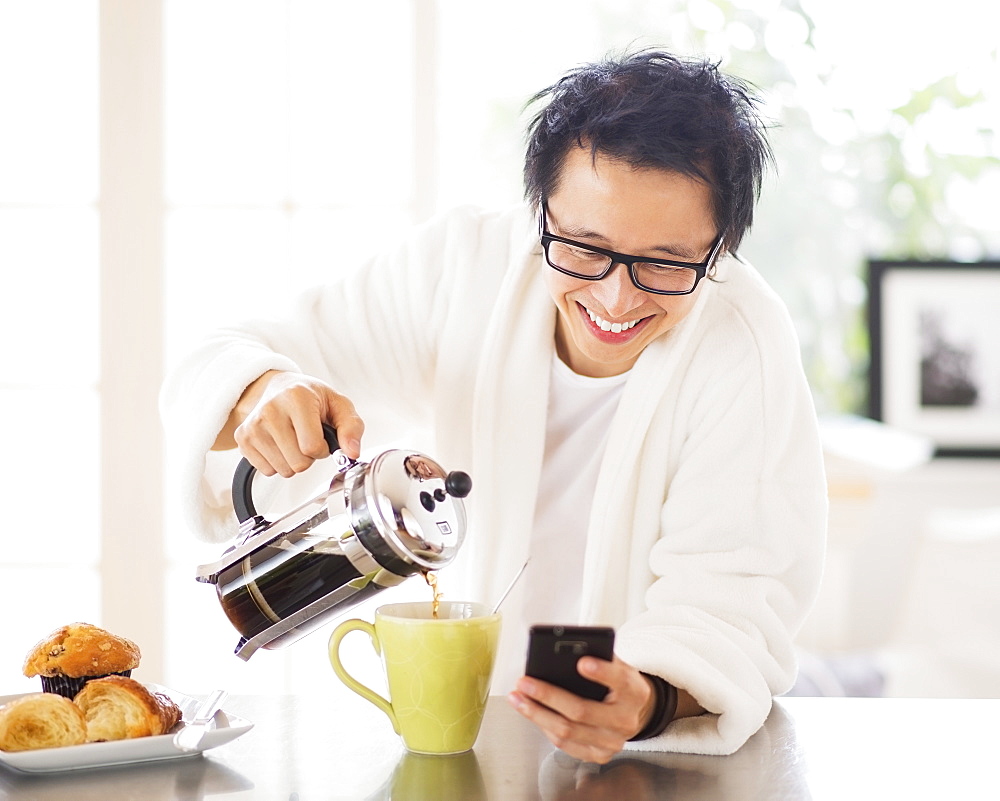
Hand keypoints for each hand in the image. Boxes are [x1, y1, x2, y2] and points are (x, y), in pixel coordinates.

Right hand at [220, 370, 365, 476]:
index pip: (312, 447)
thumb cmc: (310, 398)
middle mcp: (271, 410)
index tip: (321, 436)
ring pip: (283, 470)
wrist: (277, 388)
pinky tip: (279, 443)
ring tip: (292, 439)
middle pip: (298, 463)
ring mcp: (253, 425)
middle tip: (306, 437)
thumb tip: (352, 453)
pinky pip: (266, 471)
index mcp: (297, 398)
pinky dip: (277, 462)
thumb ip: (352, 427)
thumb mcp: (338, 405)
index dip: (322, 449)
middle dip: (308, 456)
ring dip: (293, 460)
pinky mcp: (243, 438)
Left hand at [508, 656, 655, 764]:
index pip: (620, 680)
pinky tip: (530, 712)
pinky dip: (544, 726)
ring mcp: (612, 742)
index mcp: (634, 691)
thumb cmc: (617, 683)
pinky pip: (565, 744)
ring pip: (568, 731)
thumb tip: (562, 652)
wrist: (634, 712)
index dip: (601, 672)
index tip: (582, 662)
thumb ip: (597, 656)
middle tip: (525, 682)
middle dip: (548, 695)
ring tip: (518, 697)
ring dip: (537, 713)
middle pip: (582, 711)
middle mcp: (626, 720)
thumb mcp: (615, 665)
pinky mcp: (598, 755)